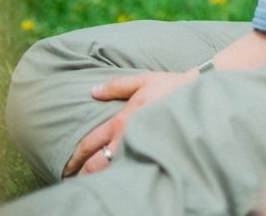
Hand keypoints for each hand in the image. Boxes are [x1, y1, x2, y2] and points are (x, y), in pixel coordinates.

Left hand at [64, 70, 195, 176]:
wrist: (198, 94)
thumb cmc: (170, 86)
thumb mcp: (142, 80)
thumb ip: (116, 86)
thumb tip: (94, 91)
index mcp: (121, 119)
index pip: (91, 142)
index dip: (76, 156)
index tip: (67, 166)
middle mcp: (128, 136)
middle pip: (98, 163)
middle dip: (84, 174)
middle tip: (75, 181)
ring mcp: (142, 146)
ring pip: (114, 170)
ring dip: (101, 178)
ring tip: (94, 185)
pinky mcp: (155, 151)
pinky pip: (134, 169)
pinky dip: (122, 176)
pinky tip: (119, 180)